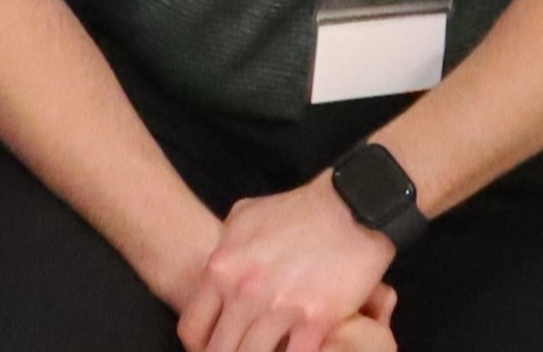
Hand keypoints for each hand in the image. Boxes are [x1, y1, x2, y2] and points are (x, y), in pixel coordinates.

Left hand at [177, 175, 396, 351]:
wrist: (351, 206)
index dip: (201, 348)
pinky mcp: (316, 319)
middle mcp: (244, 291)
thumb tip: (218, 269)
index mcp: (222, 268)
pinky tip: (296, 351)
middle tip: (244, 351)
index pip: (192, 330)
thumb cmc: (298, 209)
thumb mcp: (245, 217)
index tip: (216, 349)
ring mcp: (279, 307)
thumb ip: (225, 248)